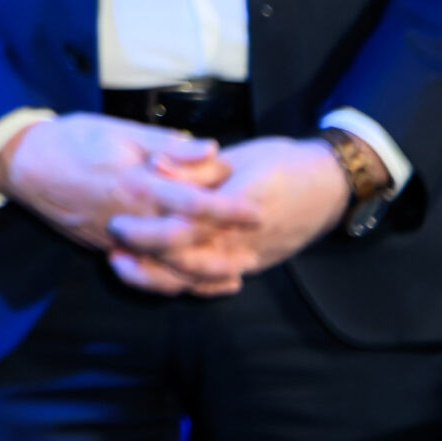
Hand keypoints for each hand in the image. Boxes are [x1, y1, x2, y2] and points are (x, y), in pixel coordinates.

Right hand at [0, 115, 255, 283]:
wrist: (21, 164)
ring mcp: (115, 239)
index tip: (258, 210)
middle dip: (223, 248)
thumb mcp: (119, 131)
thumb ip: (167, 144)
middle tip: (255, 249)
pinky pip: (143, 269)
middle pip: (187, 244)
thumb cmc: (70, 140)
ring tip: (232, 274)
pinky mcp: (103, 247)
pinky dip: (169, 277)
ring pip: (165, 266)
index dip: (229, 209)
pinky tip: (187, 278)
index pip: (194, 203)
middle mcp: (131, 219)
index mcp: (137, 185)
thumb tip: (211, 150)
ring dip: (201, 273)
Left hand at [105, 136, 353, 295]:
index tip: (117, 222)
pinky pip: (214, 282)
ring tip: (123, 264)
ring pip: (196, 279)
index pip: (186, 229)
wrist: (330, 187)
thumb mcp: (240, 157)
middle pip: (186, 260)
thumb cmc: (284, 164)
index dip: (148, 230)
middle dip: (145, 256)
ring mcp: (250, 259)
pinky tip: (157, 278)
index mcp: (238, 209)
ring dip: (158, 276)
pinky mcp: (251, 266)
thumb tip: (156, 166)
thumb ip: (196, 168)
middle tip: (111, 245)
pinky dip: (186, 283)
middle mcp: (244, 241)